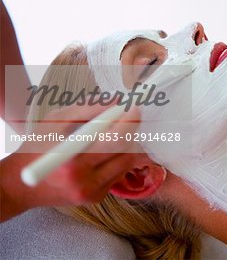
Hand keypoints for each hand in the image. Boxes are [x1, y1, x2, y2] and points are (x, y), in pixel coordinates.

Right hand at [0, 103, 164, 221]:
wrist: (20, 186)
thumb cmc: (36, 148)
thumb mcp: (55, 121)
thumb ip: (87, 109)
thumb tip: (116, 101)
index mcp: (70, 161)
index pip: (113, 141)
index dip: (128, 123)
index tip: (133, 108)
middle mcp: (83, 182)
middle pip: (125, 152)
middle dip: (130, 131)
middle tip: (129, 117)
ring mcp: (91, 193)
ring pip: (126, 163)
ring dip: (126, 144)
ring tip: (112, 133)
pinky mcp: (96, 198)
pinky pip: (118, 173)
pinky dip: (117, 159)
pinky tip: (103, 152)